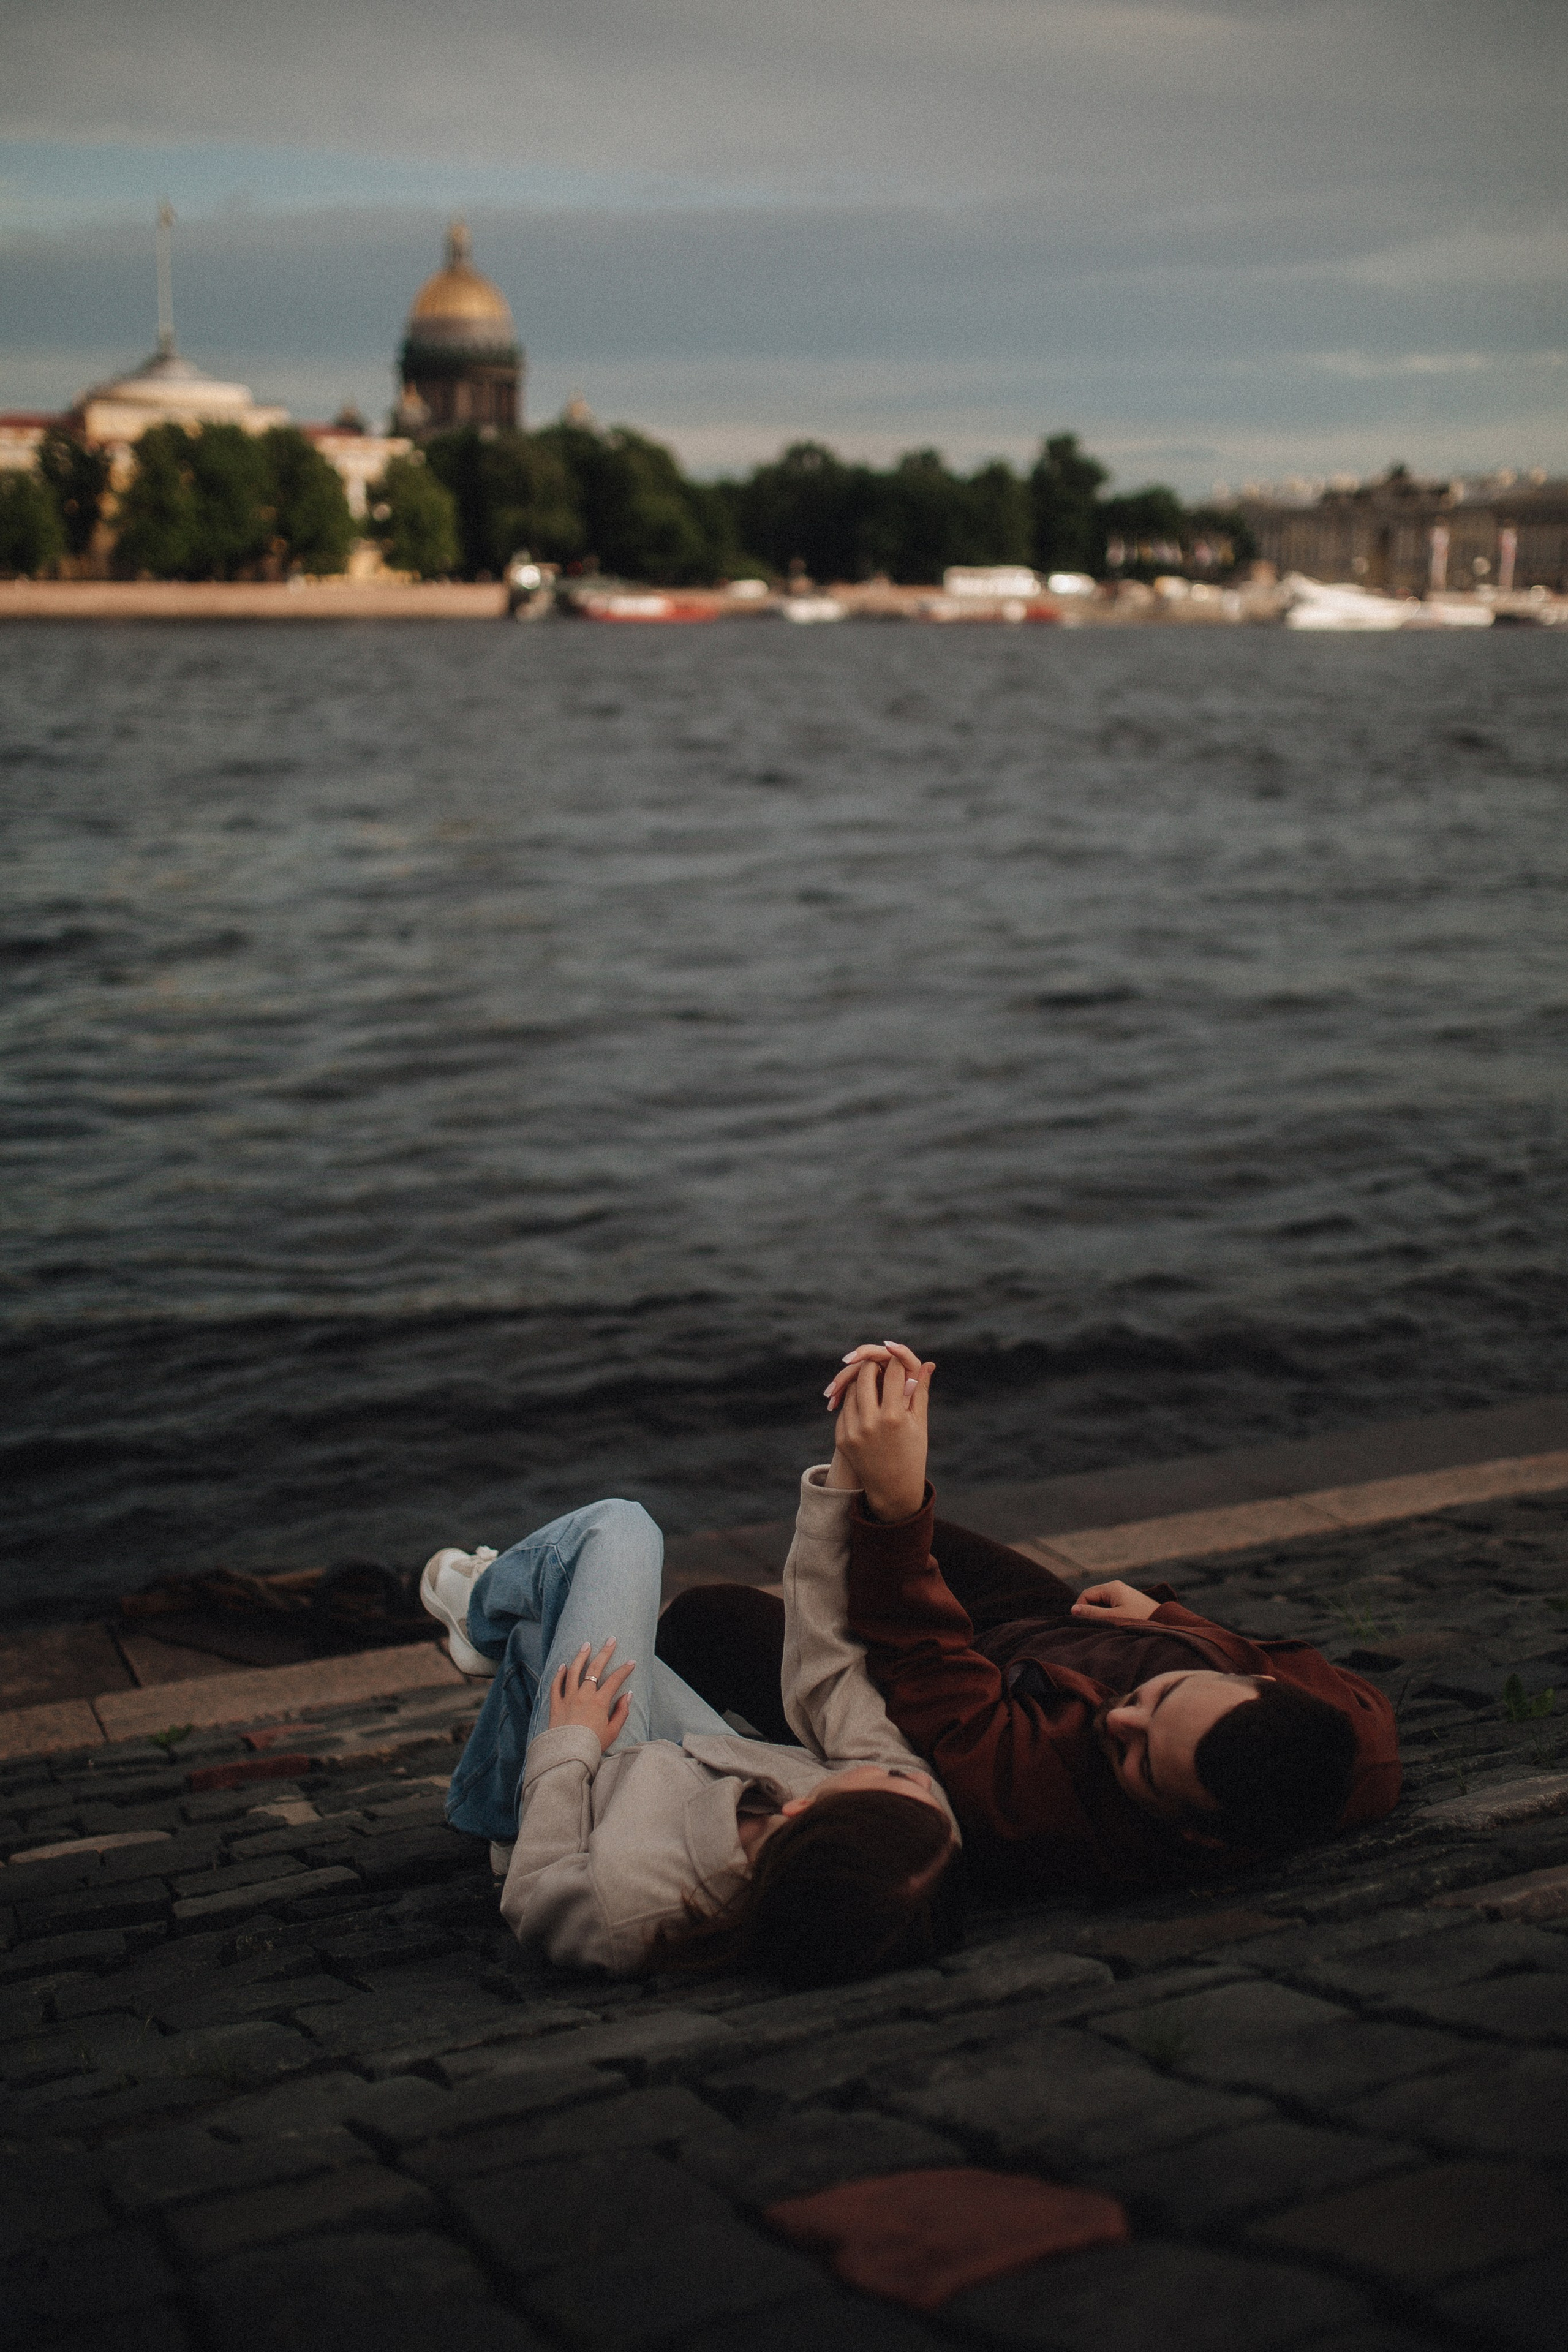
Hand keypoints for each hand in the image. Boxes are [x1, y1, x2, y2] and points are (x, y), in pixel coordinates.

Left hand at [548, 1639, 633, 1750]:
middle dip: (604, 1653)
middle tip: (611, 1640)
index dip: (624, 1670)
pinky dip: (560, 1674)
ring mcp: (568, 1698)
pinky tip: (564, 1666)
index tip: (631, 1662)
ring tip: (586, 1645)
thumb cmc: (592, 1745)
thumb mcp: (613, 1731)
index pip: (615, 1680)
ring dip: (581, 1656)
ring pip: (574, 1671)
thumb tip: (628, 1696)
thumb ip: (621, 1712)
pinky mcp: (556, 1705)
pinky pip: (556, 1685)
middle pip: (595, 1669)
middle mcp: (583, 1696)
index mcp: (599, 1702)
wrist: (567, 1755)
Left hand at [827, 1341, 933, 1521]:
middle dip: (875, 1364)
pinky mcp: (842, 1438)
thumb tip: (927, 1363)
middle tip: (881, 1362)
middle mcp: (871, 1422)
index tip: (898, 1354)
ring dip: (862, 1380)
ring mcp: (853, 1431)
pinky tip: (864, 1399)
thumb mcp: (919, 1424)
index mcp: (894, 1417)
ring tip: (874, 1379)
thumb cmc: (913, 1454)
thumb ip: (920, 1391)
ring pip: (852, 1389)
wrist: (892, 1490)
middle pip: (866, 1374)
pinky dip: (854, 1399)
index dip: (898, 1359)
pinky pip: (844, 1408)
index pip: (894, 1373)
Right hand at [1070, 1580, 1160, 1623]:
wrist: (1164, 1621)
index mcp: (1111, 1587)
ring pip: (1101, 1602)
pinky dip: (1107, 1614)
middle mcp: (1115, 1586)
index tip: (1082, 1623)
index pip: (1086, 1595)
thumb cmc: (1140, 1619)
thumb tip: (1073, 1609)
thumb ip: (1093, 1614)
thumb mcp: (1114, 1617)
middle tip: (1092, 1626)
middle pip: (1092, 1597)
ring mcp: (1121, 1593)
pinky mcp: (1126, 1600)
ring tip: (1104, 1626)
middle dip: (1089, 1611)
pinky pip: (1109, 1605)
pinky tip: (1112, 1624)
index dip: (1080, 1608)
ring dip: (1099, 1614)